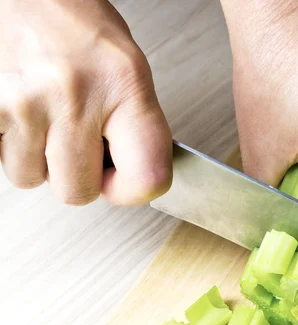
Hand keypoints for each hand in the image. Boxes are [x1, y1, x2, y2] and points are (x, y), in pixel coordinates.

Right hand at [0, 0, 171, 205]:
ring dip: (35, 158)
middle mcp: (77, 94)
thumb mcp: (126, 68)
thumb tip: (131, 180)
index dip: (131, 190)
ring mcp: (28, 101)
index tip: (120, 178)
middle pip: (78, 192)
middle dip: (74, 174)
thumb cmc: (73, 22)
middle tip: (72, 138)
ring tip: (42, 114)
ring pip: (31, 179)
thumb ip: (133, 127)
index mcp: (124, 84)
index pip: (147, 178)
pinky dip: (8, 142)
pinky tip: (20, 111)